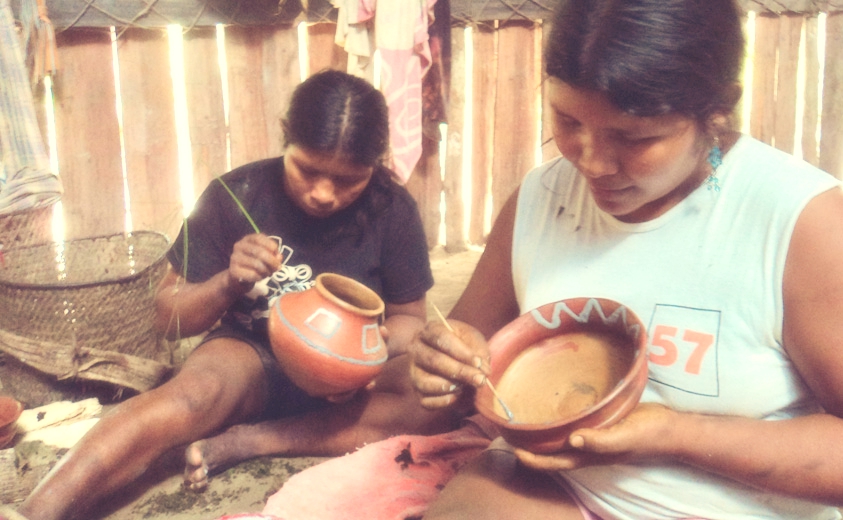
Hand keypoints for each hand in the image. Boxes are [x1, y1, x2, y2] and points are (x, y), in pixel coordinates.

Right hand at [227, 234, 281, 291]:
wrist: (239, 277)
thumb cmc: (254, 263)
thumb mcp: (266, 256)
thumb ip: (274, 255)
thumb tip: (279, 257)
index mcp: (247, 239)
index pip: (259, 238)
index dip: (271, 245)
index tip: (277, 254)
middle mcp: (239, 246)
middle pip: (259, 251)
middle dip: (272, 261)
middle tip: (278, 268)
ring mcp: (235, 258)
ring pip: (256, 264)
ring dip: (267, 270)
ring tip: (268, 273)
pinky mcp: (234, 271)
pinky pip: (252, 274)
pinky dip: (260, 277)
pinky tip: (260, 277)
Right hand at [409, 319, 489, 409]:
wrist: (450, 354)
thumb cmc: (463, 343)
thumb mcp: (473, 339)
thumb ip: (479, 352)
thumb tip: (483, 371)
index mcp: (430, 330)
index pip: (441, 339)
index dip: (461, 352)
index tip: (478, 363)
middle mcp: (416, 349)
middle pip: (434, 361)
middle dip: (460, 372)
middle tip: (480, 380)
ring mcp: (413, 371)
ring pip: (424, 382)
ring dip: (449, 387)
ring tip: (464, 385)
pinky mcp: (416, 390)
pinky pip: (425, 401)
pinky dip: (443, 401)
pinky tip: (456, 394)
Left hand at [512, 403, 676, 471]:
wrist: (671, 429)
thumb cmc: (648, 435)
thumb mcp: (625, 436)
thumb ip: (601, 441)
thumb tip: (573, 440)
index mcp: (589, 455)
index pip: (552, 461)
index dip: (530, 458)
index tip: (511, 446)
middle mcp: (587, 448)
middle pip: (551, 452)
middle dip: (529, 445)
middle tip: (509, 430)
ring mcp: (594, 438)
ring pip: (561, 440)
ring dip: (542, 434)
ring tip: (523, 420)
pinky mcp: (601, 424)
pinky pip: (574, 425)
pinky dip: (560, 421)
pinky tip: (554, 408)